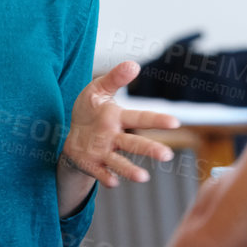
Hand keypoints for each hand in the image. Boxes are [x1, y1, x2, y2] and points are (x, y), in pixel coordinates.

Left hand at [60, 62, 179, 187]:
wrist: (72, 135)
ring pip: (119, 162)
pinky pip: (99, 171)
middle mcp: (115, 137)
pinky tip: (113, 182)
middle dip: (150, 149)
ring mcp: (104, 152)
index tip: (175, 123)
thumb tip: (133, 64)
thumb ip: (114, 79)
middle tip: (166, 156)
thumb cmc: (90, 111)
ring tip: (142, 178)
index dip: (157, 120)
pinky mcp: (91, 164)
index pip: (141, 118)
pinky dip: (106, 177)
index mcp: (119, 118)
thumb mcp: (98, 89)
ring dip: (130, 170)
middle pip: (135, 143)